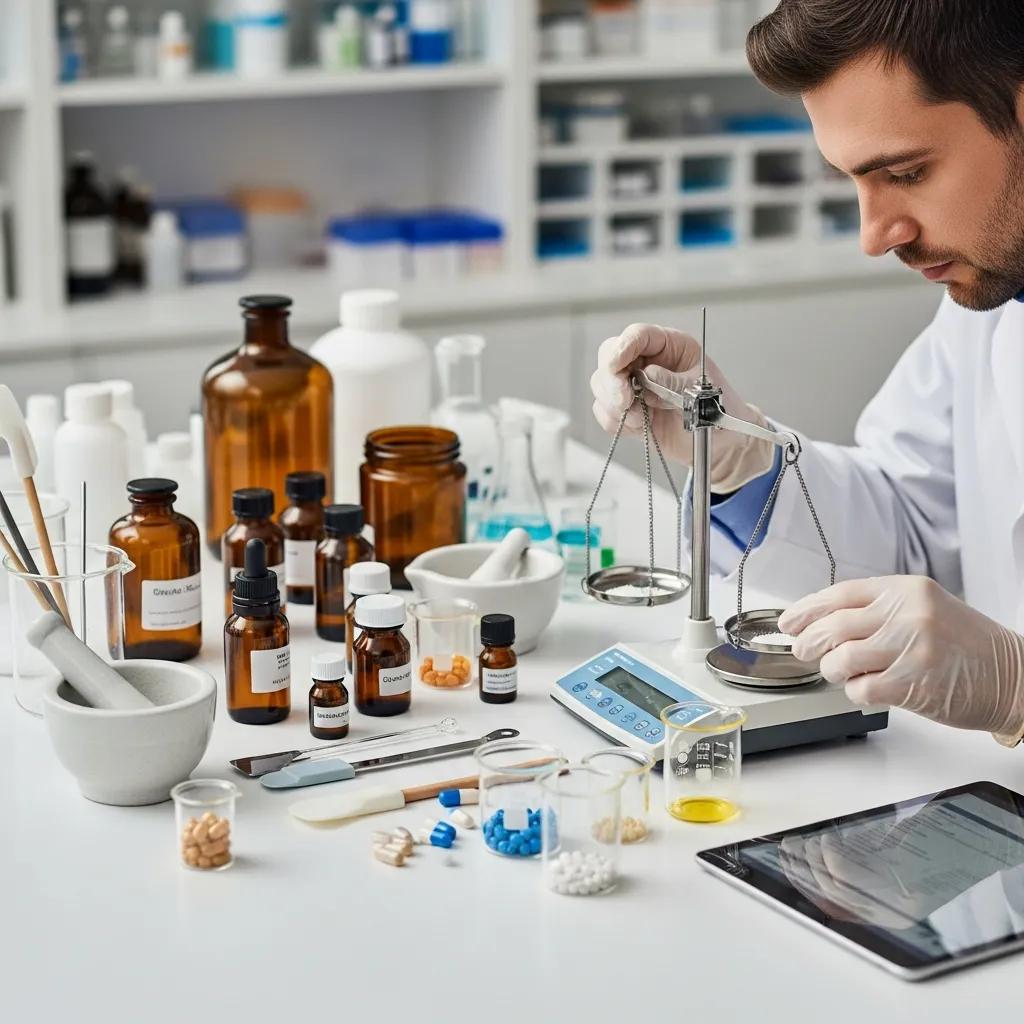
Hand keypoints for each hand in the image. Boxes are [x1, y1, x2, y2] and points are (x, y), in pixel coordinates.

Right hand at [590, 323, 774, 491]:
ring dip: (614, 405)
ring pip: (602, 384)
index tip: (615, 365)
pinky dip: (616, 421)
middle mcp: (647, 361)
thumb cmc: (720, 408)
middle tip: (625, 401)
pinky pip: (604, 411)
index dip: (622, 347)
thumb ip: (674, 383)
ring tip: (640, 419)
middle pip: (609, 356)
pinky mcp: (628, 409)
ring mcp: (634, 385)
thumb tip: (647, 376)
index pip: (638, 335)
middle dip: (612, 380)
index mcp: (670, 346)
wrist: (721, 441)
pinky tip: (638, 426)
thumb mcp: (702, 390)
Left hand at [779, 576, 1023, 737]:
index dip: (806, 610)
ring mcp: (908, 648)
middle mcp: (905, 614)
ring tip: (844, 673)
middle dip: (809, 643)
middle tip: (804, 652)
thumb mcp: (923, 609)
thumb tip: (822, 621)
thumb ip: (878, 609)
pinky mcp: (911, 683)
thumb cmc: (966, 646)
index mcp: (904, 590)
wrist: (1013, 677)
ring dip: (832, 671)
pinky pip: (859, 688)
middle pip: (832, 627)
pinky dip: (855, 692)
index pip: (839, 594)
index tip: (789, 622)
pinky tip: (868, 689)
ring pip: (839, 660)